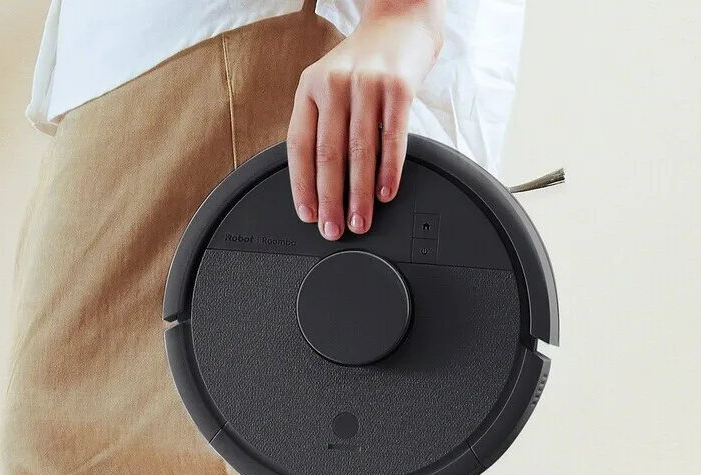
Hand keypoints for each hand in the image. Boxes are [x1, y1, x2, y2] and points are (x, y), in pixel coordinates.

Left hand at [287, 0, 442, 239]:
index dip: (301, 185)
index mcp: (309, 88)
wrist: (402, 20)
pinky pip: (392, 137)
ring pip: (359, 151)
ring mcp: (366, 84)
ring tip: (360, 220)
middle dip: (330, 199)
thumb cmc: (365, 61)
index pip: (299, 146)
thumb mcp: (330, 84)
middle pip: (328, 154)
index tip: (307, 215)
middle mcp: (333, 84)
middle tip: (333, 229)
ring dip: (359, 194)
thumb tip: (320, 181)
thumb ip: (323, 123)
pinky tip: (385, 192)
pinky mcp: (398, 87)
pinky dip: (389, 170)